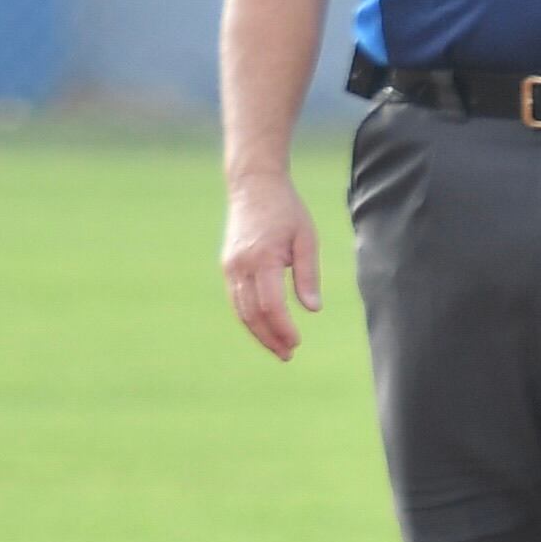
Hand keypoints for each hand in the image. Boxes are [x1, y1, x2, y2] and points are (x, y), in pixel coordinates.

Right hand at [220, 172, 320, 361]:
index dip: (283, 328)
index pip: (270, 305)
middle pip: (252, 314)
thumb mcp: (306, 239)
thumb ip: (308, 275)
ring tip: (278, 348)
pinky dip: (249, 317)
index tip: (296, 342)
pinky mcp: (227, 265)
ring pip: (241, 310)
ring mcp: (230, 266)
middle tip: (288, 355)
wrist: (253, 185)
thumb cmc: (286, 210)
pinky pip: (236, 299)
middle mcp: (240, 265)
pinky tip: (264, 327)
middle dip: (270, 337)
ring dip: (258, 332)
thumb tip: (313, 310)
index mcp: (262, 258)